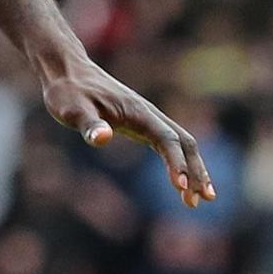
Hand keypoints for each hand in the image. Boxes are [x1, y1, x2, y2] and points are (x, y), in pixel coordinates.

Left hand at [35, 48, 214, 207]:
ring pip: (181, 144)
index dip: (176, 163)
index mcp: (138, 112)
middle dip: (197, 170)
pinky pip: (168, 145)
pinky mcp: (141, 125)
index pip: (167, 139)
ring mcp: (147, 120)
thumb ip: (89, 125)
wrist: (68, 73)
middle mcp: (149, 115)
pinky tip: (181, 184)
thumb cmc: (68, 93)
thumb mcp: (73, 110)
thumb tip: (103, 138)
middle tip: (205, 200)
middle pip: (185, 143)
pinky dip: (179, 164)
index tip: (180, 187)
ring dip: (193, 170)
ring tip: (199, 200)